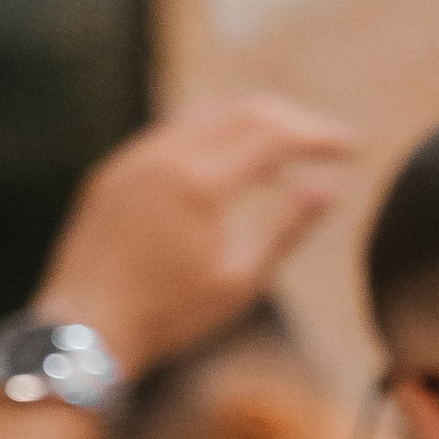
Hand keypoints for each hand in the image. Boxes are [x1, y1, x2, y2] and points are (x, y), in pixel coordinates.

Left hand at [34, 97, 356, 376]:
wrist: (85, 328)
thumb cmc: (170, 316)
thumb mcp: (241, 281)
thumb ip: (286, 229)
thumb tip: (327, 189)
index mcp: (201, 183)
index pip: (275, 135)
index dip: (320, 136)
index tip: (353, 146)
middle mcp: (165, 155)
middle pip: (244, 110)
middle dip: (293, 121)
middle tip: (327, 142)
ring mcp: (135, 157)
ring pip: (206, 116)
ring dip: (253, 127)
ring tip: (283, 162)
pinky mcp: (115, 169)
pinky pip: (173, 135)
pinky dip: (213, 141)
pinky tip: (229, 173)